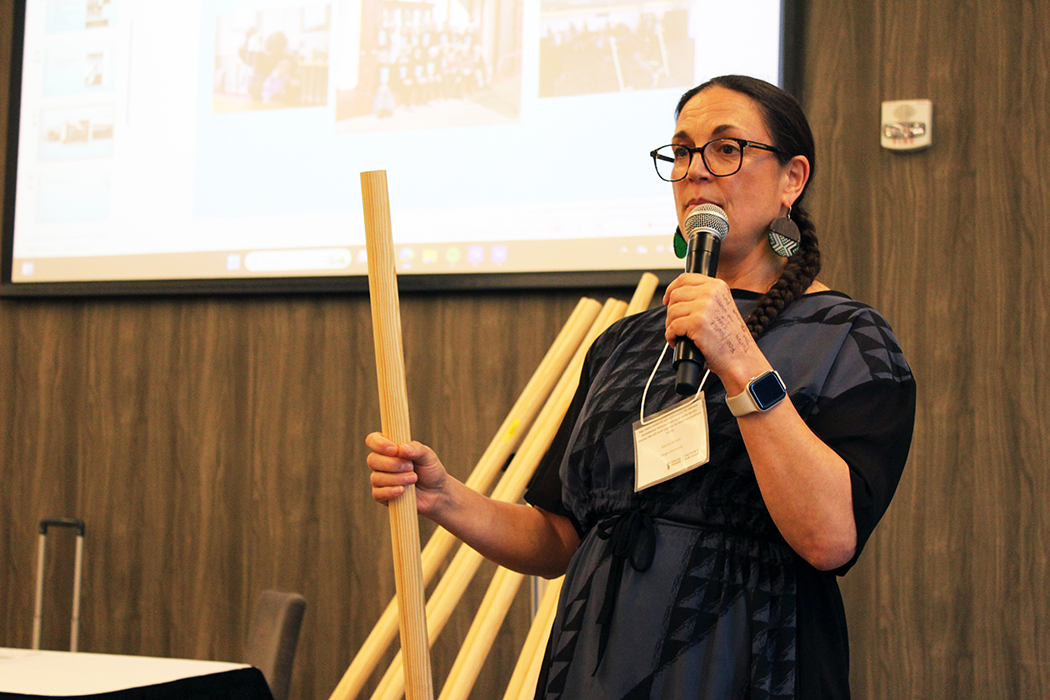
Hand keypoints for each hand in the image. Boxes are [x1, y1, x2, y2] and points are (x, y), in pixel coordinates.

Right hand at [365, 433, 447, 516]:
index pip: (373, 440)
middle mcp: (382, 462)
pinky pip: (377, 494)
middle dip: (392, 464)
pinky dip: (390, 492)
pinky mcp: (382, 496)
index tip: (394, 450)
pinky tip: (402, 491)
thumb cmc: (430, 471)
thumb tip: (401, 448)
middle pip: (372, 460)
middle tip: (411, 467)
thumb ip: (416, 449)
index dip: (379, 444)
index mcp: (390, 448)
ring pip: (376, 478)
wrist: (437, 493)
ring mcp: (380, 479)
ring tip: (413, 479)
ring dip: (396, 478)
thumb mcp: (428, 456)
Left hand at [663, 273, 763, 387]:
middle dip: (672, 312)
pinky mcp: (697, 323)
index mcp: (717, 285)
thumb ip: (703, 297)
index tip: (667, 300)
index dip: (671, 289)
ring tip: (680, 335)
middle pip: (675, 295)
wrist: (741, 357)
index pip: (685, 278)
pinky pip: (672, 327)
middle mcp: (711, 292)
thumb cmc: (730, 338)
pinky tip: (678, 342)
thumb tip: (676, 295)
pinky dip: (671, 336)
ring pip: (672, 311)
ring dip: (671, 325)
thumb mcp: (720, 307)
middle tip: (678, 325)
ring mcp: (704, 306)